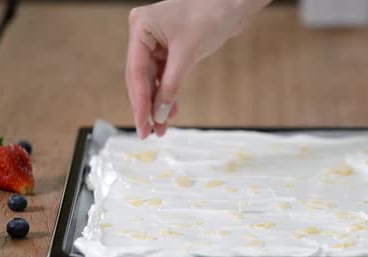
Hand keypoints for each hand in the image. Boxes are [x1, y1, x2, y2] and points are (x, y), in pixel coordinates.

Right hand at [126, 0, 269, 138]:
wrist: (232, 5)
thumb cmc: (210, 17)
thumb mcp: (187, 55)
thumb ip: (170, 86)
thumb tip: (158, 115)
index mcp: (140, 27)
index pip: (135, 72)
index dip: (139, 103)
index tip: (142, 126)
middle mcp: (144, 34)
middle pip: (140, 78)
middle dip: (147, 107)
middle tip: (148, 133)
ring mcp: (156, 41)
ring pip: (152, 80)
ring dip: (158, 104)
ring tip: (162, 128)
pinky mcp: (169, 49)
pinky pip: (164, 76)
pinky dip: (168, 93)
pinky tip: (170, 112)